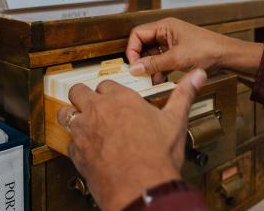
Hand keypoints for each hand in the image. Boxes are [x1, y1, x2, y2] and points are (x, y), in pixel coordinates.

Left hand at [58, 69, 206, 210]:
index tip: (111, 95)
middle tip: (91, 103)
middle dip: (83, 95)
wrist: (142, 188)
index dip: (109, 90)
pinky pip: (69, 140)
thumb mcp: (174, 120)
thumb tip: (197, 75)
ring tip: (82, 120)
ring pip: (67, 112)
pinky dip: (75, 142)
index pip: (106, 84)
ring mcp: (84, 129)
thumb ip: (184, 94)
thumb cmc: (157, 155)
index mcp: (121, 99)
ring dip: (73, 115)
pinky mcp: (77, 151)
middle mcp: (99, 109)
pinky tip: (86, 147)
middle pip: (79, 91)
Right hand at [127, 18, 262, 79]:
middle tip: (139, 73)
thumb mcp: (176, 58)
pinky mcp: (176, 52)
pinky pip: (160, 59)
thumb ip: (153, 63)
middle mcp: (165, 33)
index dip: (132, 49)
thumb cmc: (207, 50)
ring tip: (151, 79)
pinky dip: (158, 69)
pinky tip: (159, 78)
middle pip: (143, 44)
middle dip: (141, 59)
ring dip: (149, 66)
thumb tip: (135, 68)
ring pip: (151, 53)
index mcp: (164, 27)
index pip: (137, 34)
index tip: (132, 65)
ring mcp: (171, 42)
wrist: (227, 57)